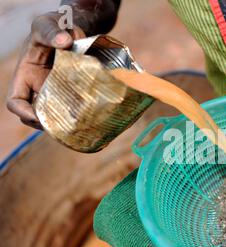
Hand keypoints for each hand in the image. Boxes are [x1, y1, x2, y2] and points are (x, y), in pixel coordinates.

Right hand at [7, 12, 85, 128]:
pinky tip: (94, 121)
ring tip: (81, 125)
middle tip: (65, 125)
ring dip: (67, 125)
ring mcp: (57, 96)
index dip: (23, 112)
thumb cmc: (54, 28)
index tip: (37, 116)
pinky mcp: (75, 96)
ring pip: (57, 119)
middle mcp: (39, 91)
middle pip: (36, 118)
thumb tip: (65, 42)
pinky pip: (75, 113)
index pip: (15, 102)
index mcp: (25, 77)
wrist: (72, 31)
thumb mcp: (48, 25)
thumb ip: (52, 32)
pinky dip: (82, 119)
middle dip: (48, 125)